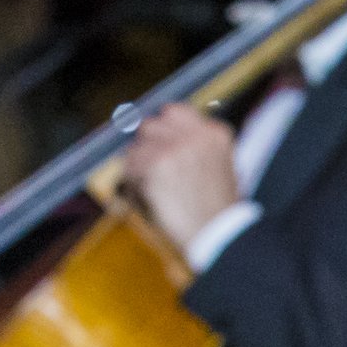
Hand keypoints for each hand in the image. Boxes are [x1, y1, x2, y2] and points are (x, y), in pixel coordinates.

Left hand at [121, 104, 240, 250]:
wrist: (217, 234)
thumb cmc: (215, 209)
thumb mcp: (219, 167)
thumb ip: (193, 147)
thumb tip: (155, 137)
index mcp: (214, 133)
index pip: (174, 112)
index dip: (161, 131)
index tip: (157, 145)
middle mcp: (194, 134)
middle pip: (150, 125)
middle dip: (146, 147)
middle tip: (150, 170)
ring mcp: (174, 147)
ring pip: (135, 148)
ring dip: (138, 169)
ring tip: (154, 191)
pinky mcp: (154, 165)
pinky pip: (128, 170)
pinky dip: (132, 188)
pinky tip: (150, 201)